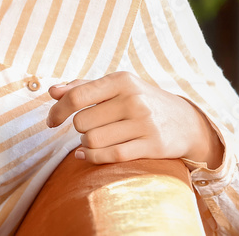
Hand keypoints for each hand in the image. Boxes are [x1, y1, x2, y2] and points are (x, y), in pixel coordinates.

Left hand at [45, 71, 224, 167]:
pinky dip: (92, 157)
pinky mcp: (152, 146)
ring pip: (94, 140)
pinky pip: (111, 156)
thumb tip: (52, 91)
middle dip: (79, 129)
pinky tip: (86, 154)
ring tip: (95, 139)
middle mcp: (134, 99)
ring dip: (87, 144)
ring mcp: (144, 123)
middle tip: (89, 129)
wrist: (186, 121)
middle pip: (82, 122)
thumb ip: (82, 87)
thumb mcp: (116, 87)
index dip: (58, 111)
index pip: (77, 96)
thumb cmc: (140, 101)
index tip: (51, 121)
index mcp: (121, 80)